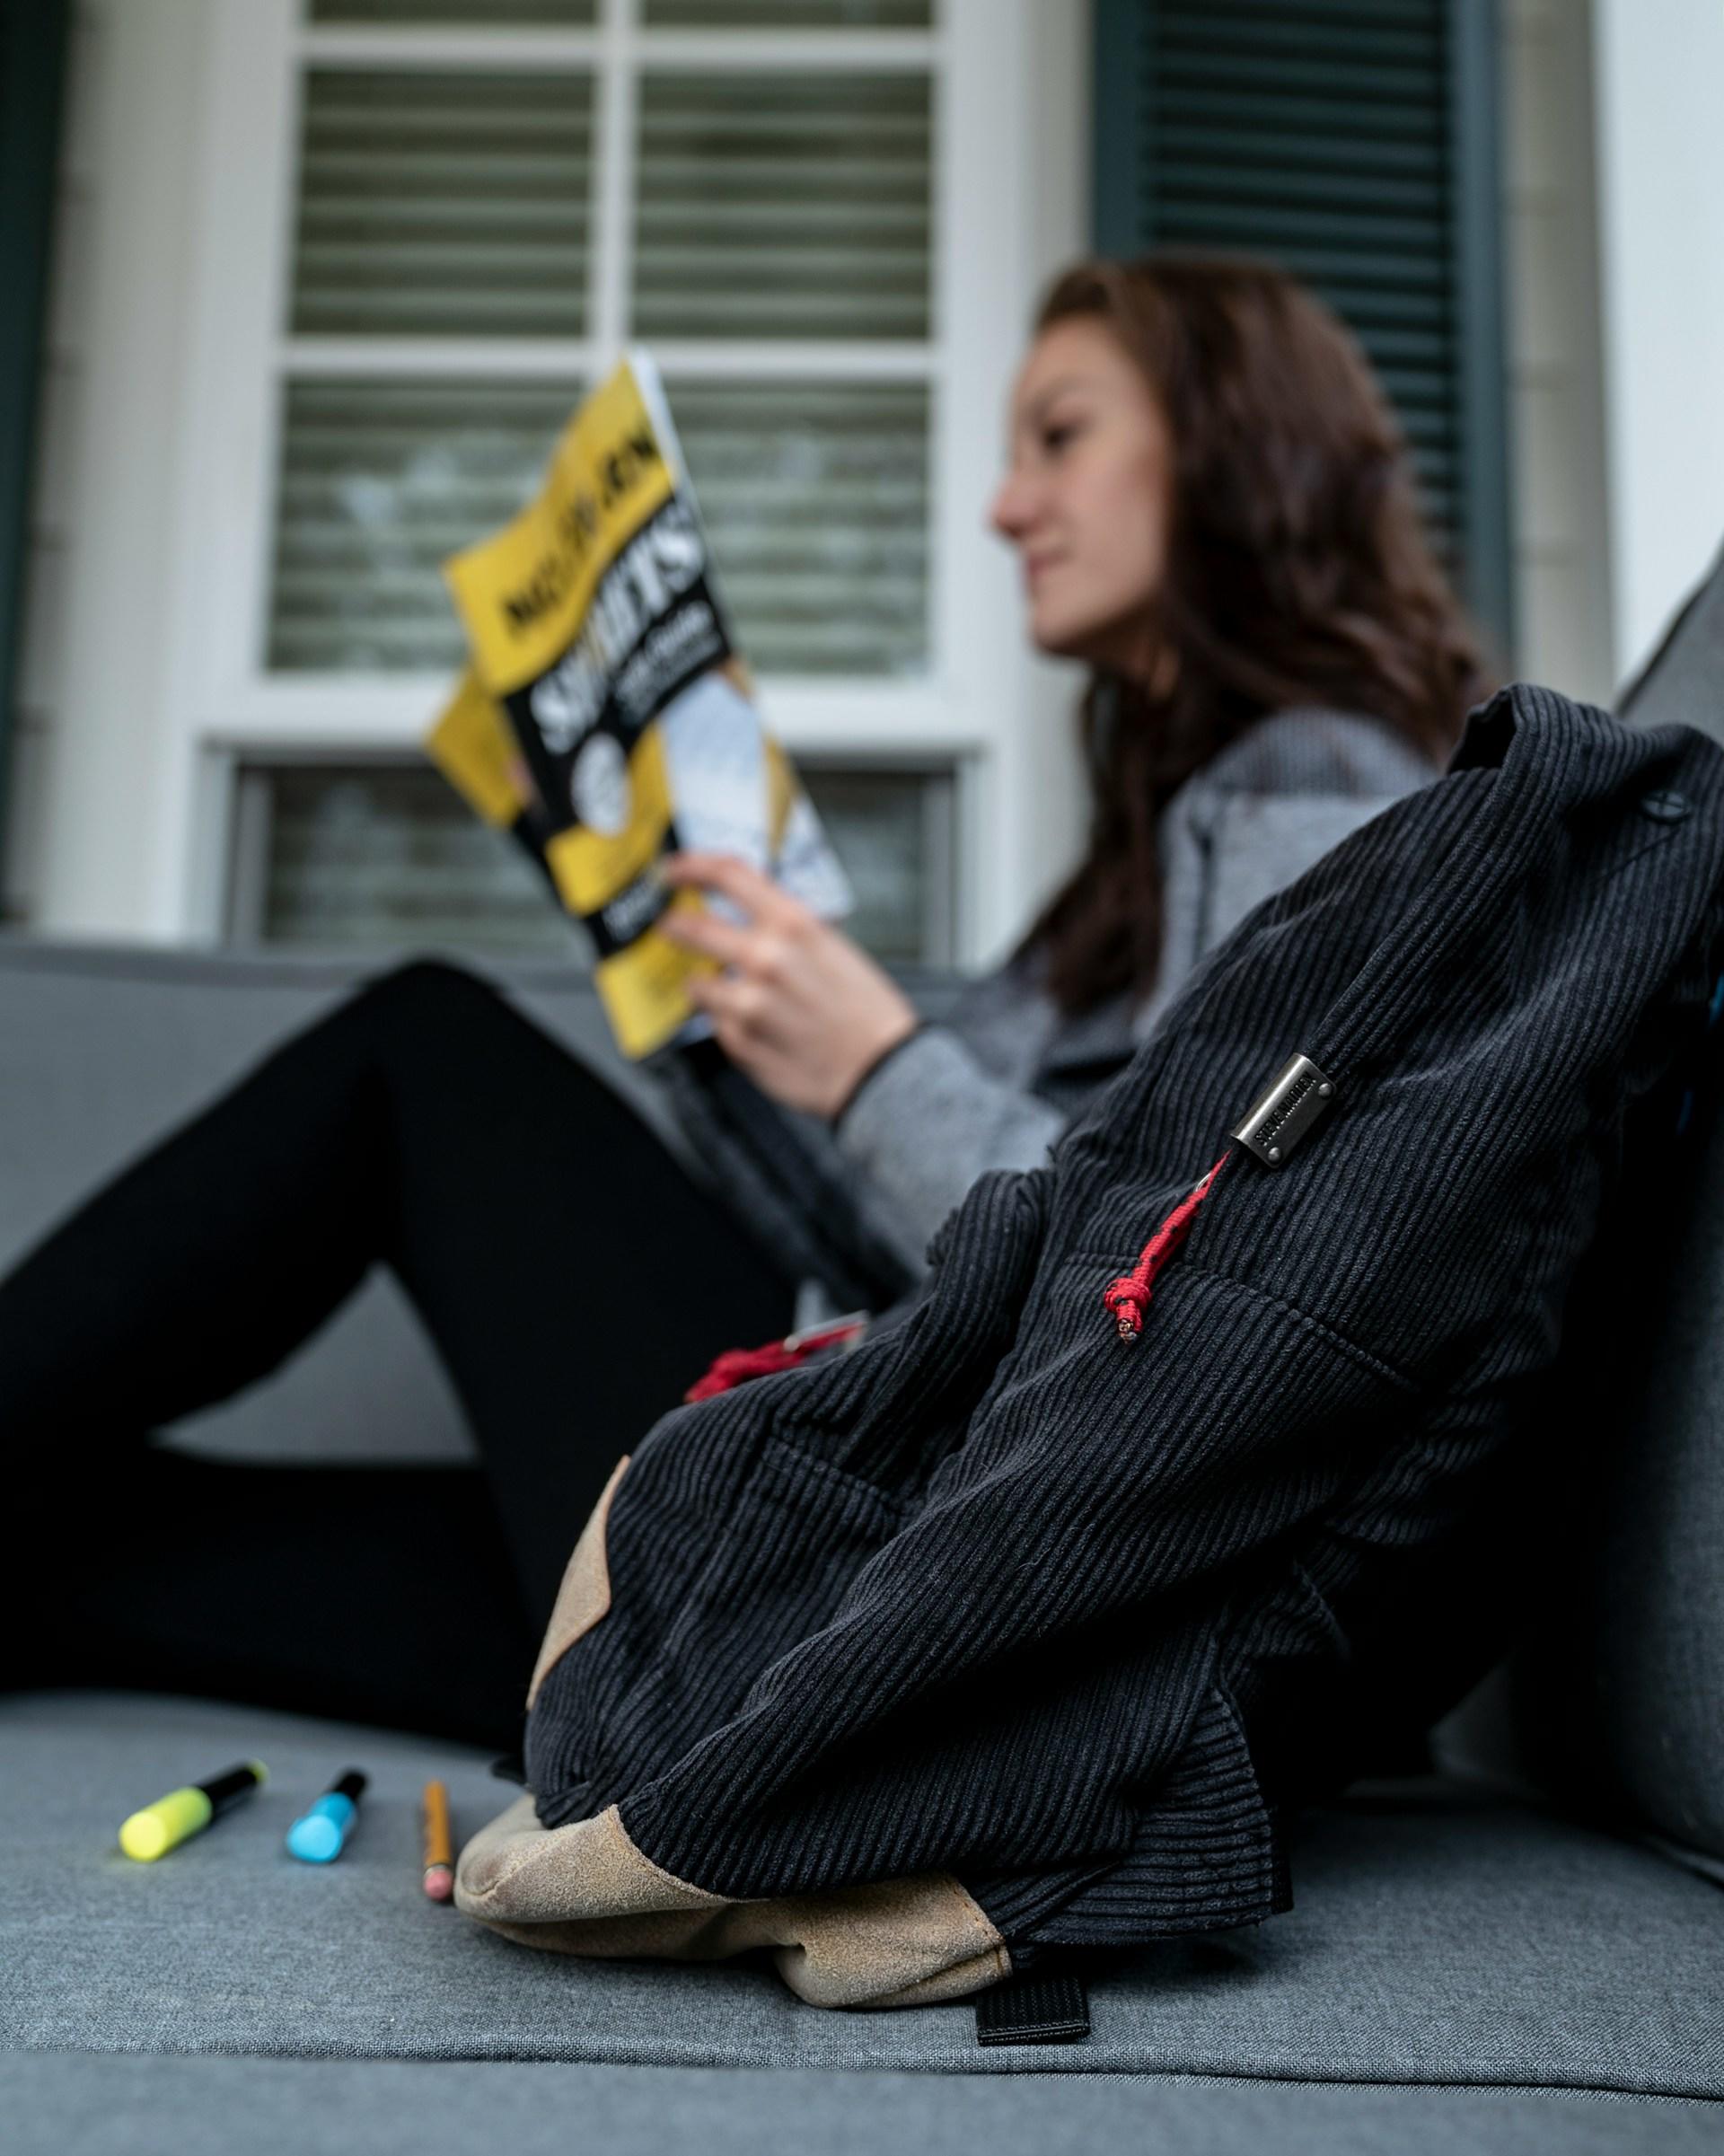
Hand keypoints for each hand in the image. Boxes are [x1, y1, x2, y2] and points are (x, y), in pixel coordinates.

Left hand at [655, 850, 919, 1118]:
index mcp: (795, 926)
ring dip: (706, 984)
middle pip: (694, 928)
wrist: (882, 1072)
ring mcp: (748, 1003)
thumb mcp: (835, 950)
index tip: (675, 871)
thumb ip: (787, 932)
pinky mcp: (740, 1042)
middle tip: (671, 926)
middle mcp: (766, 959)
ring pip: (698, 984)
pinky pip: (718, 1024)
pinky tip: (760, 1029)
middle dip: (675, 926)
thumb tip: (751, 922)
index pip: (729, 876)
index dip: (693, 867)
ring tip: (730, 994)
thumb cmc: (868, 1013)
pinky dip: (730, 1023)